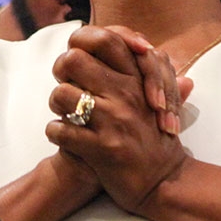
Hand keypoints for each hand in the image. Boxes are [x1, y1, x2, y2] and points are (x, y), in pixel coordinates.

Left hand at [46, 25, 188, 212]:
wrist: (164, 182)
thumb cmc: (155, 137)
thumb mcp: (158, 98)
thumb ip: (148, 72)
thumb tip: (146, 47)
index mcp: (138, 77)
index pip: (104, 38)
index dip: (82, 44)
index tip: (80, 62)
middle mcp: (126, 93)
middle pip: (73, 59)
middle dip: (63, 74)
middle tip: (69, 89)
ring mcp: (114, 120)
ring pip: (61, 94)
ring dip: (57, 106)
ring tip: (67, 115)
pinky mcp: (103, 148)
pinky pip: (60, 129)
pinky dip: (56, 133)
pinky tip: (66, 137)